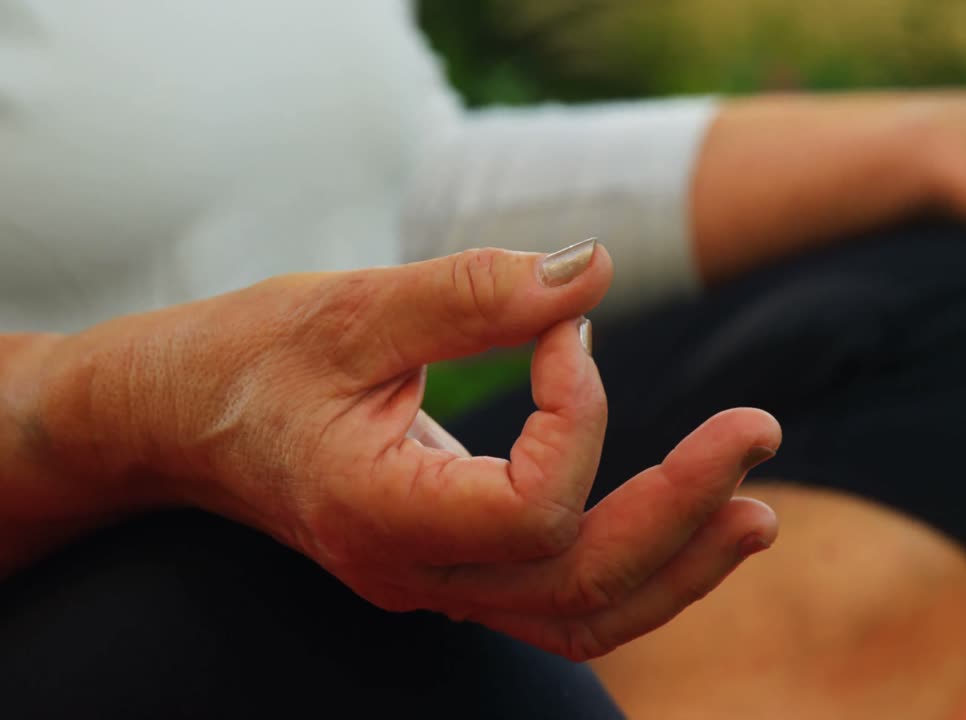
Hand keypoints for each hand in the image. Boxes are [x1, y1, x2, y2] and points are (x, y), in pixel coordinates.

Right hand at [31, 242, 780, 660]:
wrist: (180, 421)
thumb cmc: (251, 358)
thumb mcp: (348, 306)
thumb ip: (471, 291)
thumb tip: (592, 270)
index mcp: (377, 512)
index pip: (532, 507)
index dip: (583, 415)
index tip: (570, 327)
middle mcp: (413, 571)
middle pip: (581, 582)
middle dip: (685, 510)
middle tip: (758, 433)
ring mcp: (435, 583)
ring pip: (582, 615)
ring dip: (680, 566)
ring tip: (756, 512)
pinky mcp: (453, 567)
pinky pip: (562, 595)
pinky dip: (637, 566)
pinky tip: (692, 523)